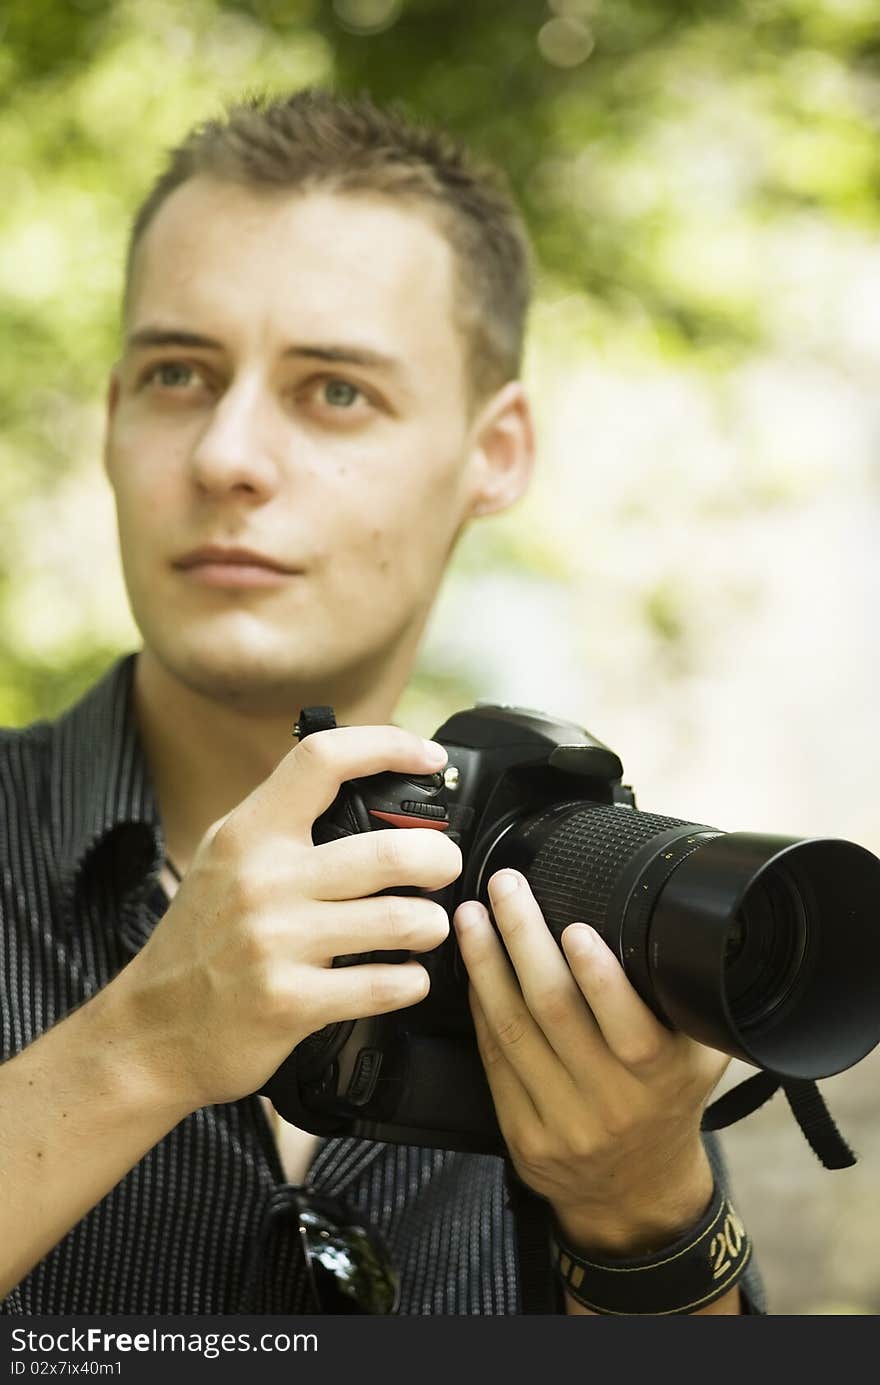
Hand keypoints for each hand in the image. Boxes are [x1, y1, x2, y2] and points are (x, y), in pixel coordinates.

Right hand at [118, 726, 460, 1110]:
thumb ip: (284, 821)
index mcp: (250, 833)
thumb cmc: (201, 939)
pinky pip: (383, 985)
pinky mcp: (290, 1003)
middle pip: (389, 851)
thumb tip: (365, 780)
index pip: (323, 759)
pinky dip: (410, 982)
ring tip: (427, 926)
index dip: (388, 746)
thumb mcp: (226, 857)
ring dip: (431, 924)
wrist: (152, 1030)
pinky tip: (406, 976)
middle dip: (439, 858)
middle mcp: (263, 881)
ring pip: (399, 921)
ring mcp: (276, 943)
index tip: (430, 757)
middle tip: (444, 866)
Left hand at [453, 869, 729, 1254]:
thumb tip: (676, 921)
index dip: (600, 978)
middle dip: (524, 939)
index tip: (575, 928)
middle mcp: (611, 1104)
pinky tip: (472, 968)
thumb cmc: (667, 1101)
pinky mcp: (521, 1135)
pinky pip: (494, 1060)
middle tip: (506, 887)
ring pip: (513, 1030)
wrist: (636, 1191)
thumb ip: (687, 999)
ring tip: (472, 916)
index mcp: (659, 1080)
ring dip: (486, 965)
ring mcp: (561, 1123)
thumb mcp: (699, 1055)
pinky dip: (480, 1007)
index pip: (630, 1029)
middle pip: (555, 1012)